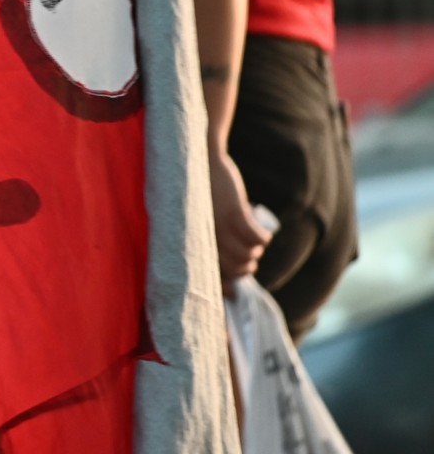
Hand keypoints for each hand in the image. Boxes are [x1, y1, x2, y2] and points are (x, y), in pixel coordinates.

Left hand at [209, 150, 271, 291]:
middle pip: (235, 269)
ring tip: (252, 238)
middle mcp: (201, 236)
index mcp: (190, 241)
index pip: (210, 274)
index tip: (233, 292)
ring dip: (255, 249)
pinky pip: (257, 238)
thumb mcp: (201, 225)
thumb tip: (231, 289)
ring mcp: (217, 225)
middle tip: (248, 253)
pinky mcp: (233, 213)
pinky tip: (262, 230)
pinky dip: (263, 237)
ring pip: (248, 255)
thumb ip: (213, 252)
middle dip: (246, 266)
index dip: (225, 285)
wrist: (200, 161)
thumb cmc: (200, 197)